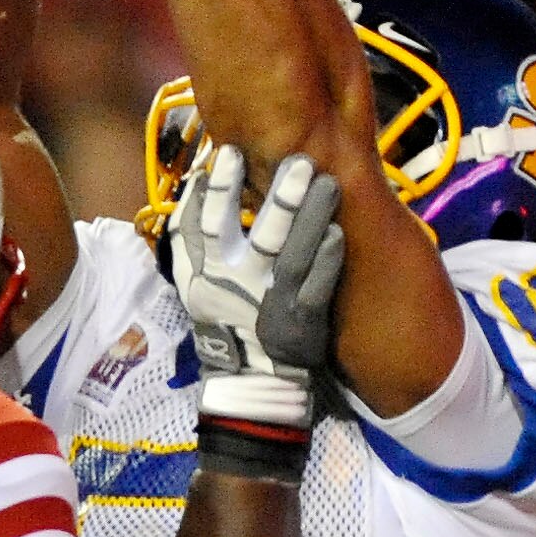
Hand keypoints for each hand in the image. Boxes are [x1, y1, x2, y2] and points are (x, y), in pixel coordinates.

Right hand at [170, 144, 343, 428]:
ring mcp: (267, 299)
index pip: (202, 222)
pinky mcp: (300, 321)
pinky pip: (315, 288)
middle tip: (293, 161)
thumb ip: (197, 241)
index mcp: (204, 271)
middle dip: (269, 197)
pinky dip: (325, 261)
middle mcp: (232, 281)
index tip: (229, 154)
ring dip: (305, 217)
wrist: (251, 382)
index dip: (215, 189)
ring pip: (285, 253)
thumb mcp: (199, 285)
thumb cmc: (227, 322)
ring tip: (326, 182)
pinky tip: (338, 234)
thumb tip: (200, 187)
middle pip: (248, 231)